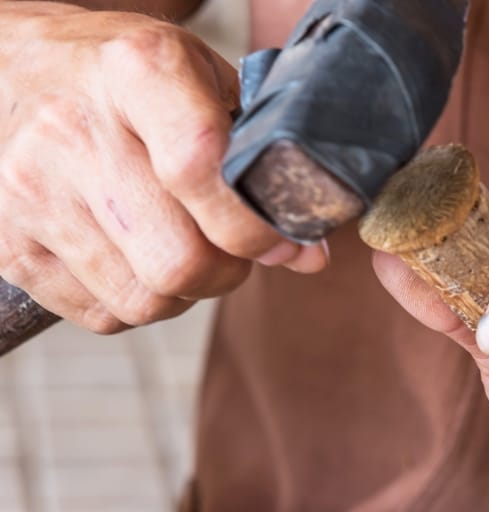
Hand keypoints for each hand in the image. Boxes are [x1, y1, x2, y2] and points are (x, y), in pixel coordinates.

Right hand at [0, 3, 325, 332]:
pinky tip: (134, 256)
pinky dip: (136, 301)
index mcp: (134, 71)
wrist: (10, 68)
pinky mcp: (8, 244)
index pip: (200, 169)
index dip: (255, 227)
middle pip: (178, 258)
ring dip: (183, 292)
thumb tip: (308, 255)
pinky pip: (102, 315)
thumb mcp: (199, 77)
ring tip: (182, 247)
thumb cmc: (125, 80)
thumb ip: (259, 160)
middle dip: (227, 272)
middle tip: (232, 249)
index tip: (284, 243)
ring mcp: (30, 190)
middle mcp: (72, 129)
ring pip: (144, 299)